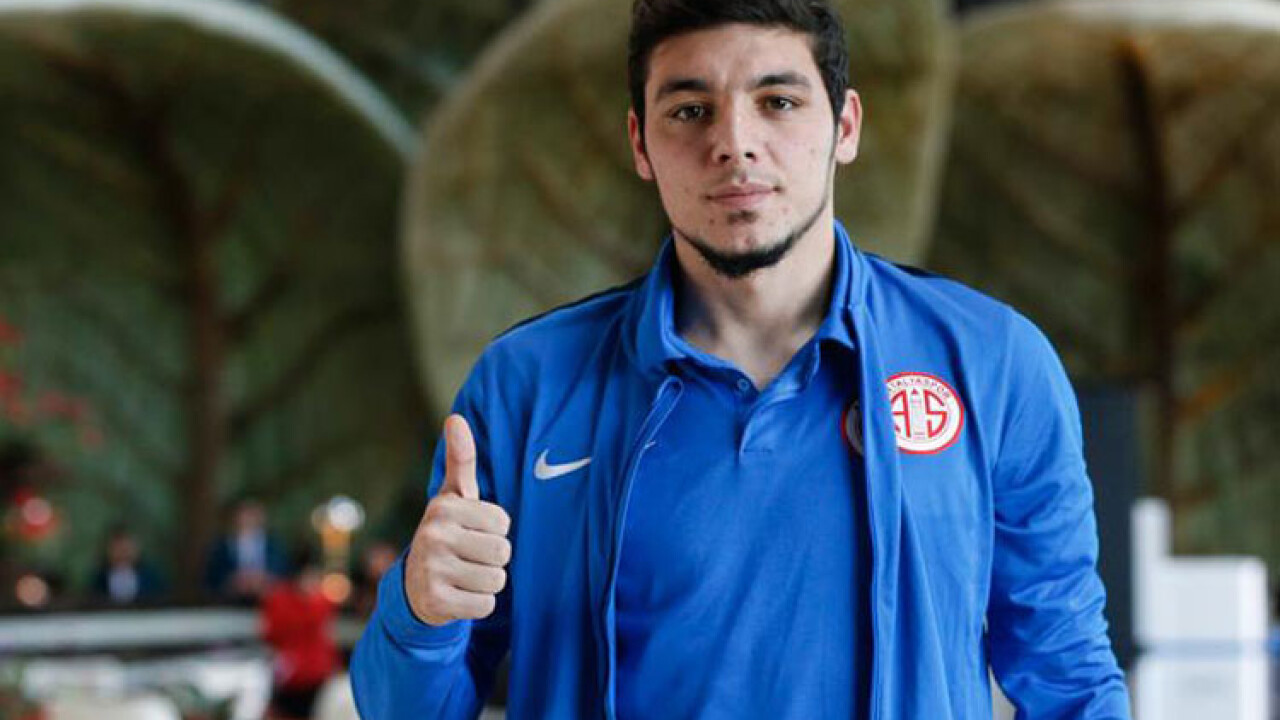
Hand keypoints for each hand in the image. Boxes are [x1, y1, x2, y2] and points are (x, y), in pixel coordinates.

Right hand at [405, 414, 511, 625]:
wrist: (414, 586)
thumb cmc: (446, 533)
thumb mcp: (453, 497)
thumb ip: (460, 459)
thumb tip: (456, 417)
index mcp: (443, 507)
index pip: (503, 522)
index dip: (494, 531)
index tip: (472, 532)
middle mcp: (433, 536)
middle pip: (502, 552)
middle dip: (492, 558)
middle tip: (468, 557)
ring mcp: (432, 570)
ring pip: (496, 580)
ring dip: (486, 582)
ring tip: (464, 575)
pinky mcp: (436, 602)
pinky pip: (485, 605)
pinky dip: (478, 604)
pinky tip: (458, 595)